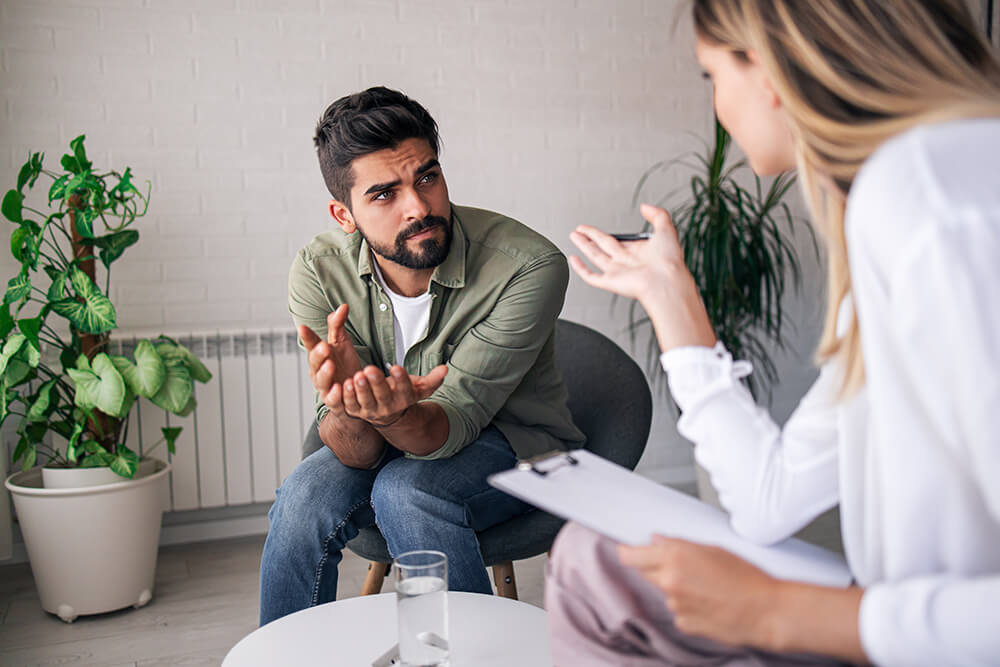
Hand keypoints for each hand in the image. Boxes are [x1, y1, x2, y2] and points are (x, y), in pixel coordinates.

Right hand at [299, 304, 363, 409]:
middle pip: (314, 362)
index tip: (303, 327)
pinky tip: (340, 389)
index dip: (307, 336)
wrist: (353, 390)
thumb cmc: (343, 364)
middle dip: (318, 354)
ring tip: (331, 365)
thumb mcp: (341, 342)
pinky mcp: (334, 401)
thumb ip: (338, 325)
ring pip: (322, 381)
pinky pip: (333, 399)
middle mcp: (318, 371)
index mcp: (318, 355)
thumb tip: (343, 306)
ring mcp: (325, 387)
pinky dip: (336, 395)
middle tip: (323, 346)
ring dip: (325, 373)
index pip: (311, 344)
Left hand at [341, 364, 447, 426]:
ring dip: (360, 389)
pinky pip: (350, 405)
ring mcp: (371, 411)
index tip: (397, 367)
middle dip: (377, 382)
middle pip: (383, 395)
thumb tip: (445, 368)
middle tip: (370, 369)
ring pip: (365, 401)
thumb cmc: (403, 394)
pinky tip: (343, 384)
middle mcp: (388, 407)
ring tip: (357, 375)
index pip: (404, 390)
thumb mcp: (420, 388)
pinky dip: (346, 396)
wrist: (390, 416)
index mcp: (404, 399)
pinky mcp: (356, 411)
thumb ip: (433, 379)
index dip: (401, 379)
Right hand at [569, 203, 684, 301]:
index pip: (620, 241)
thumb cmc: (669, 262)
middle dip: (590, 236)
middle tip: (580, 229)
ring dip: (584, 245)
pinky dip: (581, 269)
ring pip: (596, 256)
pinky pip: (591, 276)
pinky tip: (574, 260)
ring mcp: (617, 272)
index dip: (609, 235)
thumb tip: (645, 207)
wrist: (665, 282)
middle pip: (603, 246)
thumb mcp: (666, 229)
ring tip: (574, 235)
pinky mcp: (610, 282)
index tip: (599, 229)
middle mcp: (627, 262)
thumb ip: (657, 215)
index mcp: (639, 252)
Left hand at [618, 536, 778, 648]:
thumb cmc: (747, 578)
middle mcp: (670, 580)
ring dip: (676, 588)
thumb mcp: (714, 549)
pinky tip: (709, 602)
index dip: (627, 552)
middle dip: (655, 567)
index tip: (626, 550)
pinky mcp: (684, 623)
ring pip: (665, 592)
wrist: (766, 612)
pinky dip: (688, 606)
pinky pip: (678, 611)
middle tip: (680, 566)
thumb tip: (658, 541)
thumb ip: (679, 545)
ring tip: (706, 586)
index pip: (631, 555)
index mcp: (675, 557)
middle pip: (644, 572)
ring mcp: (675, 604)